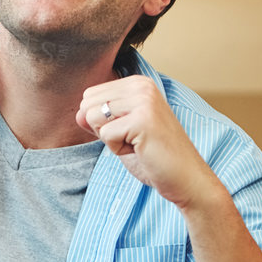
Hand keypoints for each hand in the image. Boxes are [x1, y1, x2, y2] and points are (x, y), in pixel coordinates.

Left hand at [75, 76, 217, 210]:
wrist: (185, 178)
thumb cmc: (154, 157)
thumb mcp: (120, 133)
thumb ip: (98, 120)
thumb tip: (77, 114)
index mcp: (138, 83)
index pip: (90, 95)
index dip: (102, 122)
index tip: (130, 132)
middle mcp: (142, 85)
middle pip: (88, 104)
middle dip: (103, 129)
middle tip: (132, 140)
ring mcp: (144, 100)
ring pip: (93, 117)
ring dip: (110, 140)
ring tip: (137, 144)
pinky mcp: (143, 119)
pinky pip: (105, 134)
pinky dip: (118, 149)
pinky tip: (140, 150)